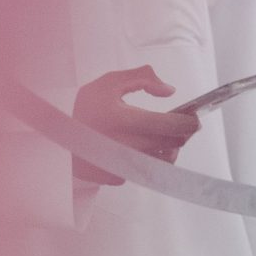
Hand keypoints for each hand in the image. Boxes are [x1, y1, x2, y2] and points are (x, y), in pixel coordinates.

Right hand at [71, 65, 197, 185]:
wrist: (61, 136)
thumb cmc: (89, 107)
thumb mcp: (110, 83)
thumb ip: (142, 78)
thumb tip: (170, 91)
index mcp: (123, 120)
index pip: (168, 125)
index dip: (187, 123)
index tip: (194, 119)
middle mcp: (124, 146)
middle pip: (170, 145)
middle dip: (181, 135)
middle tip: (185, 127)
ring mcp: (121, 165)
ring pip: (162, 162)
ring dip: (170, 150)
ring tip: (167, 138)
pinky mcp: (118, 177)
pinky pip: (146, 172)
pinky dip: (151, 161)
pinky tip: (147, 150)